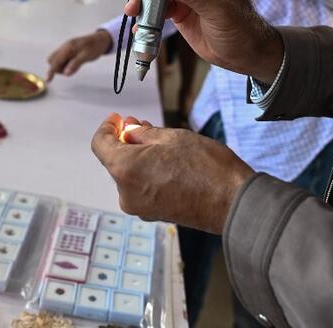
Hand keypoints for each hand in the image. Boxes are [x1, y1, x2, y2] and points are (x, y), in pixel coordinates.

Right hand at [46, 31, 111, 80]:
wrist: (99, 40)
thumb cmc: (94, 46)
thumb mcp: (86, 56)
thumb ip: (75, 64)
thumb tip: (66, 73)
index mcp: (68, 48)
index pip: (56, 61)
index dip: (51, 71)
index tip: (48, 80)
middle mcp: (64, 48)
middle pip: (52, 61)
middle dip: (58, 68)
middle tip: (73, 68)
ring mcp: (65, 50)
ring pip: (57, 61)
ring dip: (63, 67)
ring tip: (77, 64)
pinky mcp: (68, 52)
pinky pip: (62, 60)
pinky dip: (67, 65)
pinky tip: (76, 63)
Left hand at [92, 112, 254, 233]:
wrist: (233, 202)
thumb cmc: (206, 167)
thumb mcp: (172, 137)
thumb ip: (143, 134)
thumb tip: (129, 132)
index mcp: (125, 170)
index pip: (100, 145)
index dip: (107, 128)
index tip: (117, 118)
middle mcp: (126, 193)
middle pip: (114, 160)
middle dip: (124, 140)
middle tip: (139, 124)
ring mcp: (140, 207)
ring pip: (129, 174)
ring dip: (137, 156)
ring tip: (158, 140)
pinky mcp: (154, 214)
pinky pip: (141, 188)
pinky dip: (146, 172)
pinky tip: (164, 160)